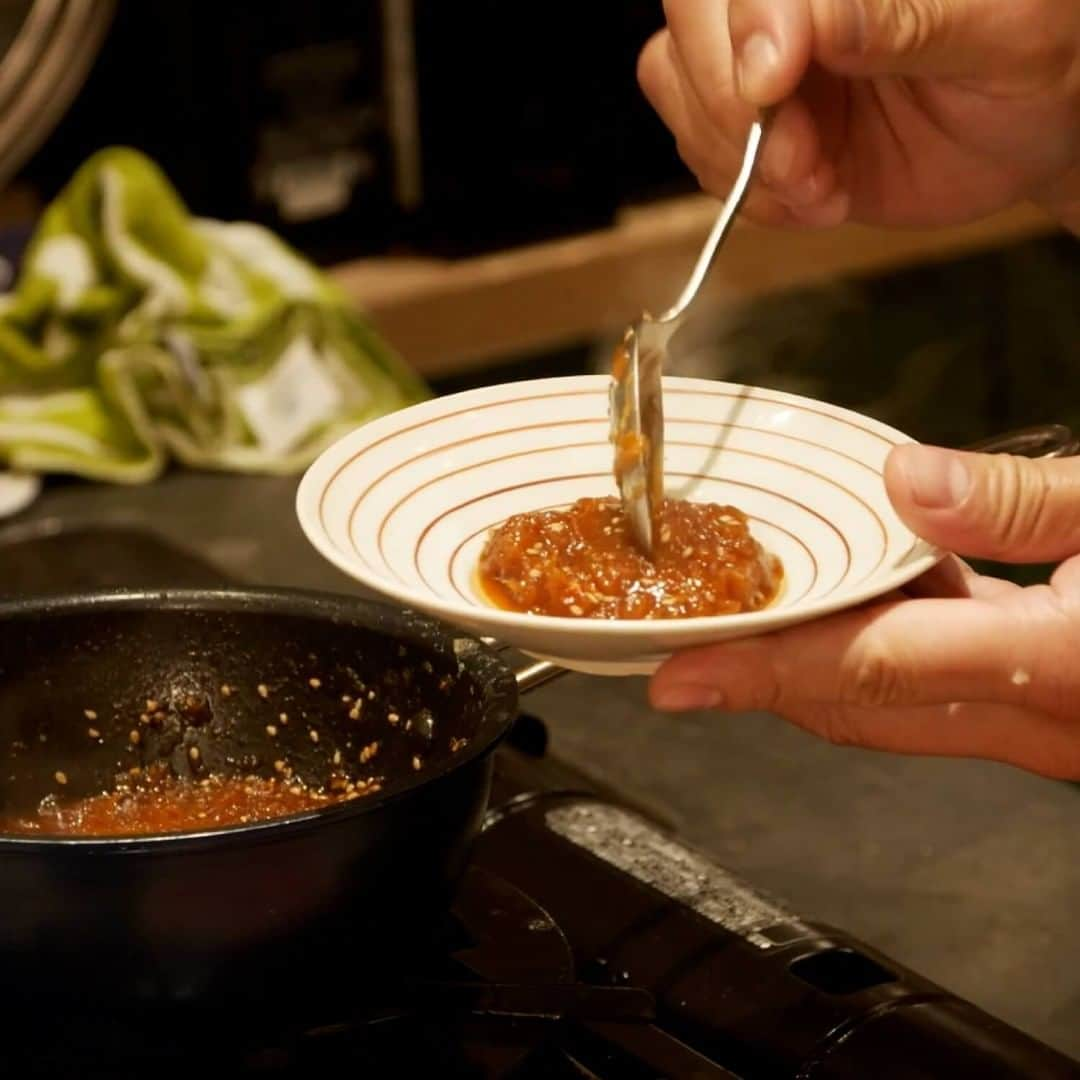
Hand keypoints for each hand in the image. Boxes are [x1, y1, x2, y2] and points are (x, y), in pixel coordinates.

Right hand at [637, 0, 1079, 229]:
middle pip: (690, 21)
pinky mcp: (752, 123)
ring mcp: (760, 58)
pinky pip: (697, 151)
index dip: (744, 28)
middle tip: (803, 162)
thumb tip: (810, 25)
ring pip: (674, 83)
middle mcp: (789, 0)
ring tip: (819, 186)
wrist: (1025, 137)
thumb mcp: (998, 33)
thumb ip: (902, 20)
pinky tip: (813, 196)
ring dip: (735, 160)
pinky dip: (746, 194)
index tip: (773, 86)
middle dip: (731, 107)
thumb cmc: (1033, 63)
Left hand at [650, 445, 1079, 778]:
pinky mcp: (1038, 706)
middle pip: (862, 700)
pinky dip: (885, 640)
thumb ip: (1024, 501)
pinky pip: (933, 687)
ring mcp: (1038, 724)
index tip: (680, 680)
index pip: (876, 668)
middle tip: (688, 636)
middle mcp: (1037, 717)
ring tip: (768, 596)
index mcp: (1059, 664)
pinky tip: (884, 585)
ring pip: (892, 701)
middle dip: (767, 667)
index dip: (765, 672)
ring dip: (824, 649)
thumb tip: (910, 483)